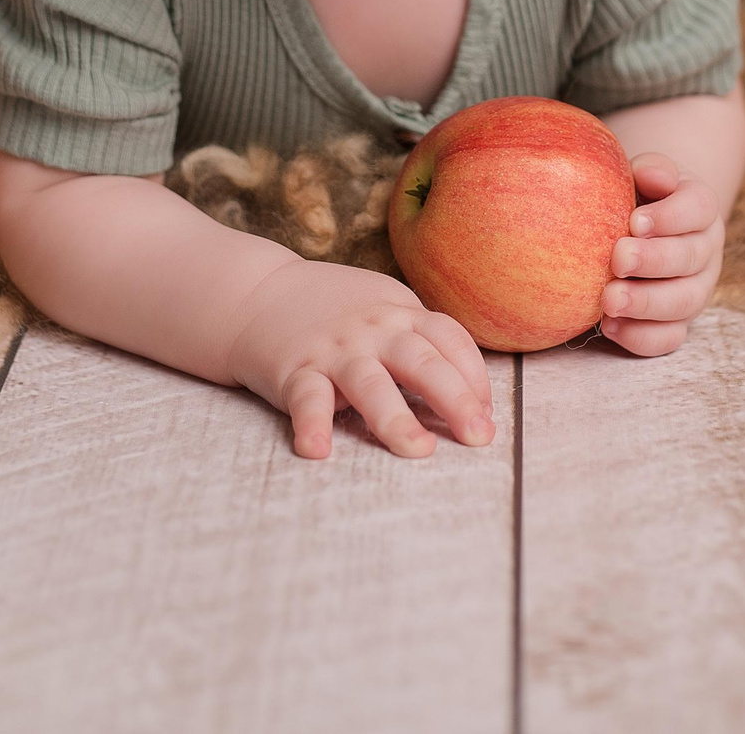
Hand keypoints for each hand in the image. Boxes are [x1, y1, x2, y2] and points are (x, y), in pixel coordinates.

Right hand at [227, 259, 495, 459]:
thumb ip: (423, 340)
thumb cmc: (336, 310)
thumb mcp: (385, 308)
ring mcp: (335, 351)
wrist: (258, 293)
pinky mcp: (295, 371)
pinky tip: (317, 450)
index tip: (486, 413)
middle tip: (478, 436)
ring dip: (395, 418)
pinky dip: (312, 424)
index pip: (449, 340)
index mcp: (401, 314)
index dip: (474, 376)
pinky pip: (306, 399)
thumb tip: (471, 393)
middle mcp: (373, 331)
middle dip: (455, 399)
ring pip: (370, 384)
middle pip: (421, 362)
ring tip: (418, 450)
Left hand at [600, 153, 724, 355]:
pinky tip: (610, 326)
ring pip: (684, 302)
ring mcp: (695, 289)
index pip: (698, 209)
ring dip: (647, 304)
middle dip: (654, 262)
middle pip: (691, 258)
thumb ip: (650, 170)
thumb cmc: (637, 195)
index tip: (635, 222)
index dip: (670, 217)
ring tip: (609, 300)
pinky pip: (669, 337)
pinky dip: (642, 336)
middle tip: (618, 260)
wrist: (640, 227)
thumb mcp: (643, 174)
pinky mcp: (677, 321)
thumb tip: (654, 176)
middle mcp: (706, 250)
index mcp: (700, 208)